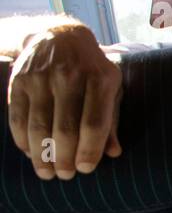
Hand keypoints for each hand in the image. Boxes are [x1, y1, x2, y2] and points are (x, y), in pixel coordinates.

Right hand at [7, 20, 121, 179]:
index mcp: (100, 79)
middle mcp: (70, 77)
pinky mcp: (19, 80)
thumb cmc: (92, 70)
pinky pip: (18, 116)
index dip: (89, 150)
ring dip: (41, 154)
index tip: (86, 169)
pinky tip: (29, 152)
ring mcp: (42, 78)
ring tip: (46, 172)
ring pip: (39, 125)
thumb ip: (111, 120)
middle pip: (65, 128)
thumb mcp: (111, 88)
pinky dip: (22, 139)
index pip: (94, 123)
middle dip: (64, 158)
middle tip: (65, 176)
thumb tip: (114, 153)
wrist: (59, 36)